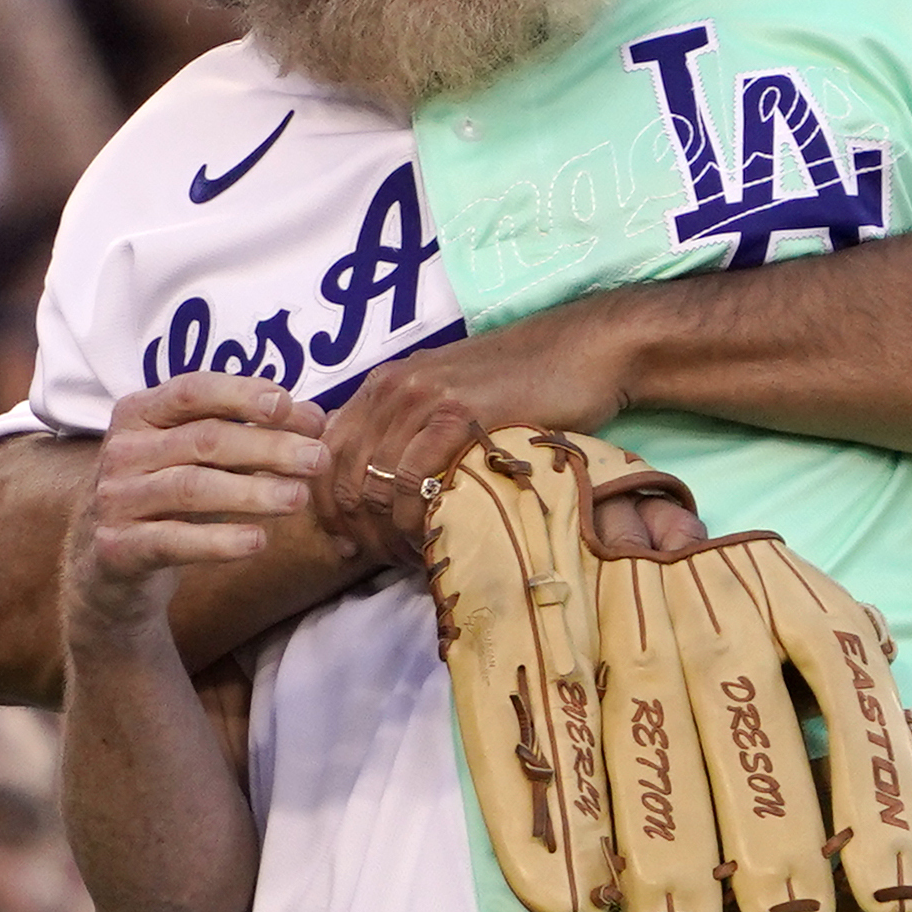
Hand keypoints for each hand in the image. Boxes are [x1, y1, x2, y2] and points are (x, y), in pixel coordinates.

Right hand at [62, 374, 328, 645]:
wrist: (106, 563)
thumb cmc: (166, 497)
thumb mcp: (200, 459)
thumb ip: (251, 434)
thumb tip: (314, 418)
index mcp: (140, 413)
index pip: (192, 391)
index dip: (241, 394)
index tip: (288, 406)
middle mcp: (122, 451)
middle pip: (203, 440)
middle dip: (267, 447)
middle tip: (318, 459)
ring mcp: (116, 500)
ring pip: (191, 488)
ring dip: (252, 491)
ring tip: (299, 498)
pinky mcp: (118, 548)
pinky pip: (172, 541)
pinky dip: (217, 541)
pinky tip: (258, 541)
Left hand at [314, 301, 643, 559]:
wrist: (584, 350)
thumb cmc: (526, 383)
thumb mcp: (453, 399)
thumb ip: (414, 431)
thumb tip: (383, 489)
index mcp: (385, 383)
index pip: (328, 453)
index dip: (327, 505)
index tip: (346, 542)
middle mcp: (393, 387)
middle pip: (344, 473)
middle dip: (356, 528)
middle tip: (382, 561)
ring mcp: (423, 397)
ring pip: (375, 483)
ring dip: (387, 533)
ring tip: (411, 557)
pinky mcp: (457, 414)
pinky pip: (414, 480)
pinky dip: (415, 520)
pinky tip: (432, 539)